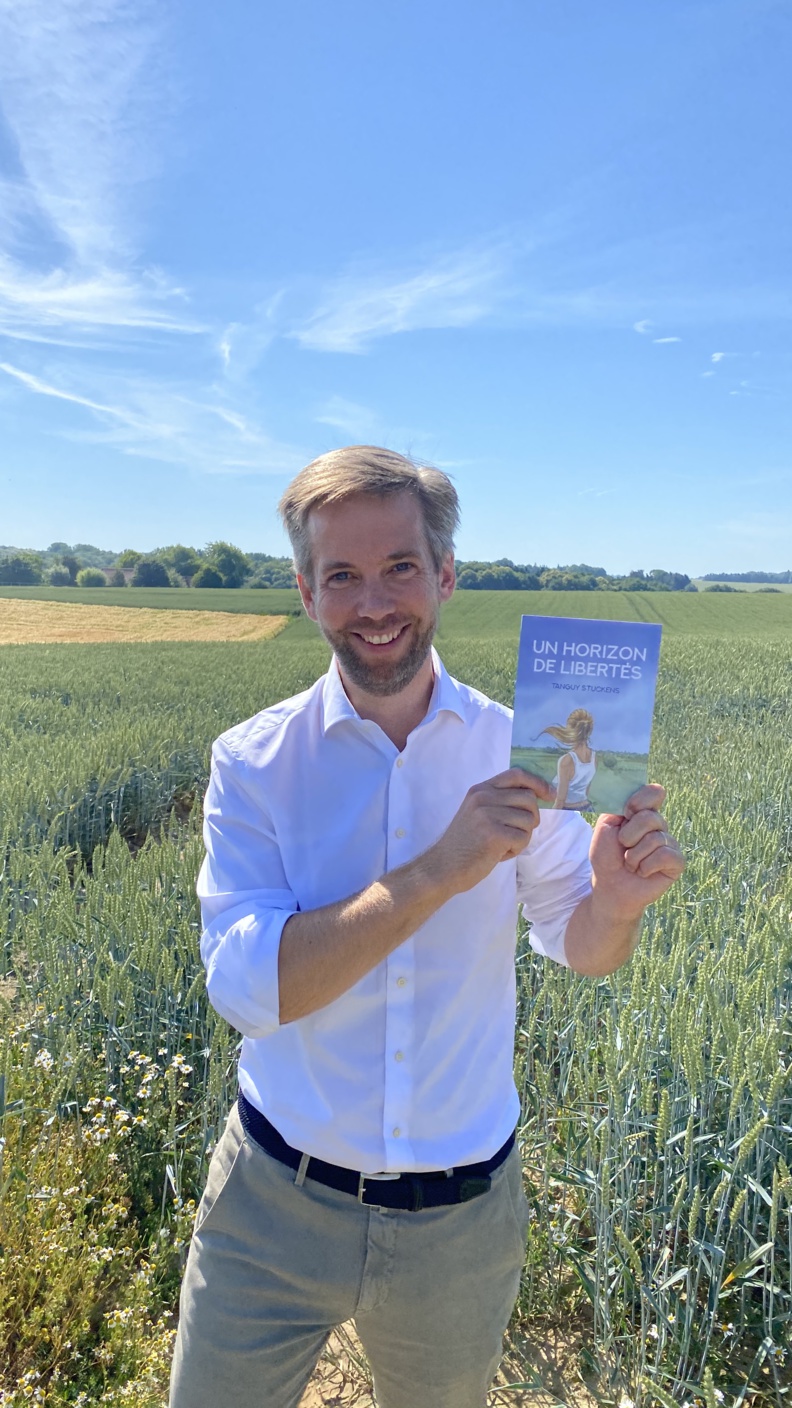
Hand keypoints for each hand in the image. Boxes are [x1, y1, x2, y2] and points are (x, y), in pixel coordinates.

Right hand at [430, 768, 554, 894]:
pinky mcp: (493, 834)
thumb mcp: (478, 812)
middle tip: (515, 833)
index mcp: (480, 789)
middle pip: (529, 799)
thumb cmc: (465, 843)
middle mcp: (483, 797)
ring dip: (522, 837)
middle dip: (530, 819)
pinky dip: (516, 849)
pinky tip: (500, 853)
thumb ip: (500, 801)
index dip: (537, 783)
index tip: (549, 794)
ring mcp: (487, 815)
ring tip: (502, 845)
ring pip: (529, 820)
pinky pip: (523, 838)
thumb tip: (536, 797)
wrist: (443, 866)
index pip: (516, 775)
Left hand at [589, 783, 684, 918]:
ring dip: (634, 855)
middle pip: (651, 817)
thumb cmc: (607, 856)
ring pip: (655, 839)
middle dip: (629, 835)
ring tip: (630, 864)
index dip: (640, 801)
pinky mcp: (676, 863)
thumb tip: (633, 794)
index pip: (654, 792)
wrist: (610, 886)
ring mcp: (670, 843)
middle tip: (623, 846)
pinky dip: (646, 866)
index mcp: (643, 813)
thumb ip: (618, 806)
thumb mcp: (605, 826)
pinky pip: (664, 855)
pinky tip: (643, 872)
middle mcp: (659, 826)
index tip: (626, 813)